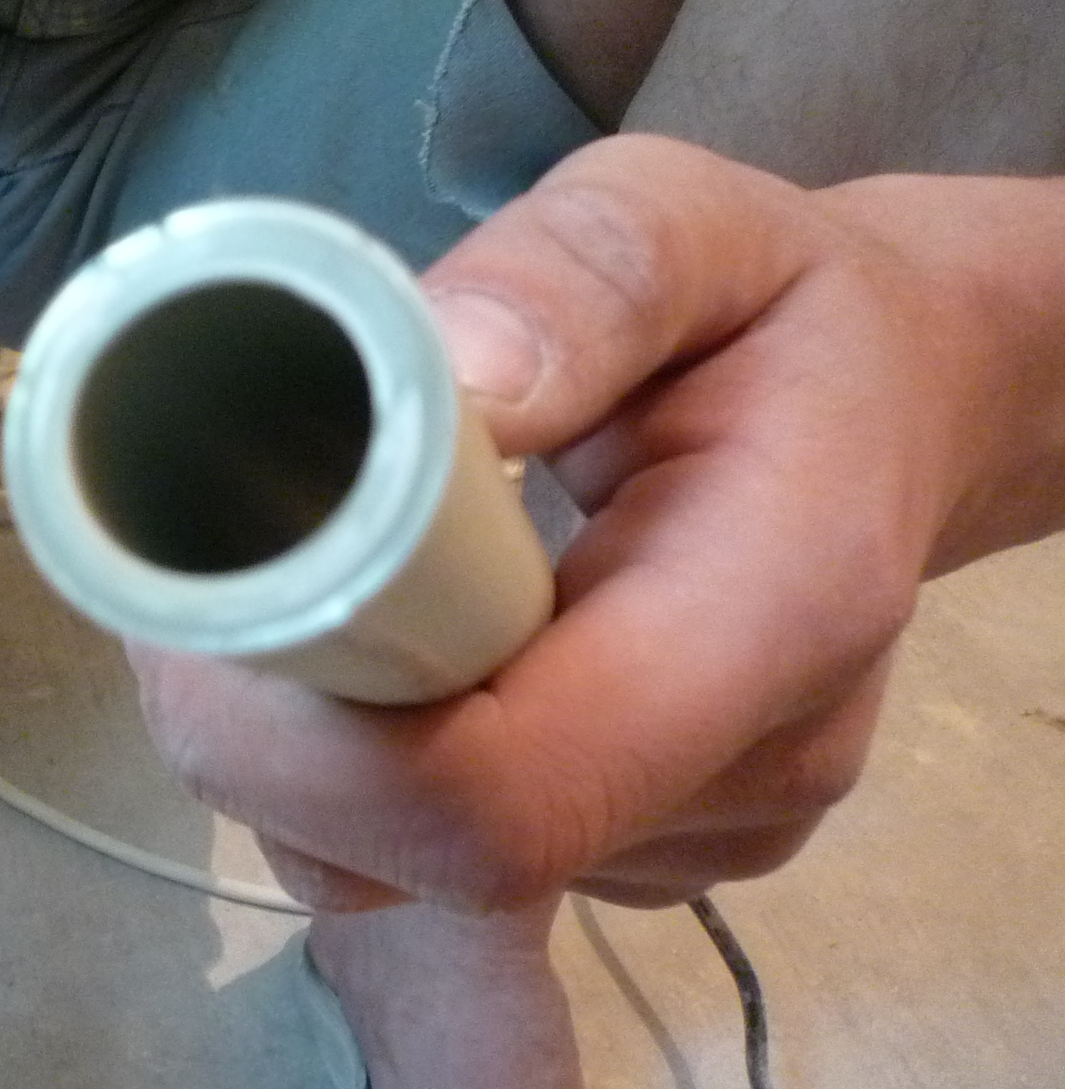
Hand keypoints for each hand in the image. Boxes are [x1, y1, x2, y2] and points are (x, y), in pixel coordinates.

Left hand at [132, 135, 1064, 911]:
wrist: (896, 411)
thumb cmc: (776, 309)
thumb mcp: (686, 223)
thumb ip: (574, 276)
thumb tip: (443, 383)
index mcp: (774, 610)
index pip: (495, 797)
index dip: (305, 748)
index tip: (192, 617)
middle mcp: (748, 766)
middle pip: (419, 852)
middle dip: (262, 736)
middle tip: (192, 580)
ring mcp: (698, 836)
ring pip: (400, 866)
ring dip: (302, 748)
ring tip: (312, 584)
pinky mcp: (644, 857)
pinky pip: (438, 853)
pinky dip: (367, 762)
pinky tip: (404, 640)